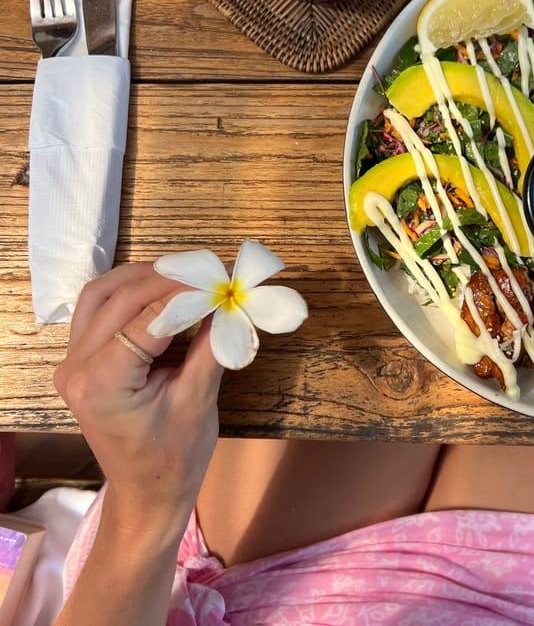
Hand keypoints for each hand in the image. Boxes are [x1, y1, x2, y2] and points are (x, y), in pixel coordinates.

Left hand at [55, 263, 223, 535]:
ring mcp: (71, 363)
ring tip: (186, 275)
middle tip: (210, 272)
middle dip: (168, 278)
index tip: (223, 278)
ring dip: (142, 277)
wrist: (147, 494)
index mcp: (102, 383)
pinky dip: (128, 292)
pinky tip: (160, 291)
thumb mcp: (199, 400)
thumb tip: (229, 300)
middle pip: (120, 297)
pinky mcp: (78, 361)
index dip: (189, 292)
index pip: (149, 317)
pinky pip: (97, 309)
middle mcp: (76, 367)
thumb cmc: (176, 458)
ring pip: (100, 294)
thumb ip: (212, 345)